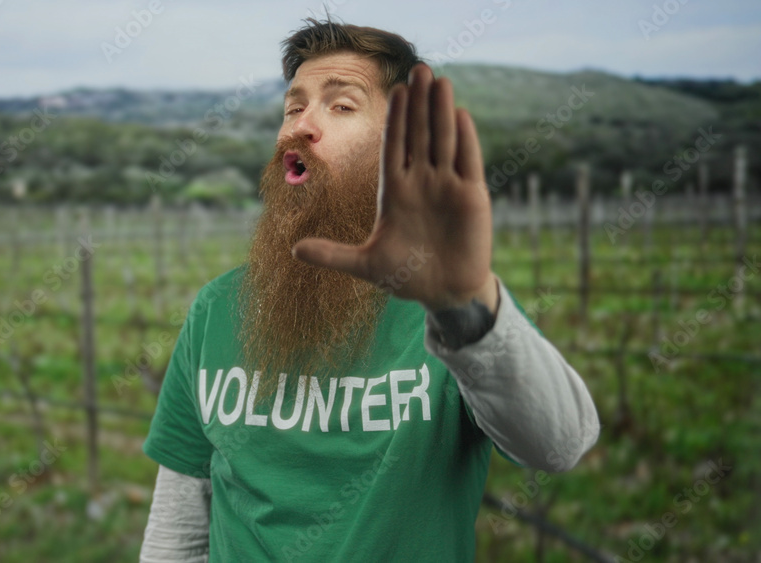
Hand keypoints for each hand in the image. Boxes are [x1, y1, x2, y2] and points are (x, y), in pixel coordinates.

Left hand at [292, 63, 496, 312]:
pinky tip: (461, 113)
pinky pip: (467, 162)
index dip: (396, 120)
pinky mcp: (471, 197)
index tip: (395, 90)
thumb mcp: (365, 265)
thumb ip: (333, 255)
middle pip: (419, 135)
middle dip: (419, 104)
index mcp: (395, 192)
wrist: (444, 293)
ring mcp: (446, 187)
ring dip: (442, 112)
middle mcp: (421, 183)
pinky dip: (466, 139)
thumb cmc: (406, 276)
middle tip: (418, 68)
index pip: (394, 147)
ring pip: (444, 141)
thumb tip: (294, 250)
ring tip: (440, 80)